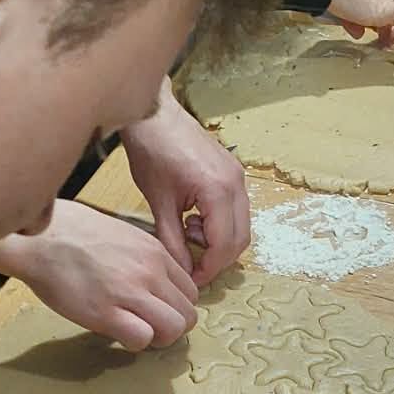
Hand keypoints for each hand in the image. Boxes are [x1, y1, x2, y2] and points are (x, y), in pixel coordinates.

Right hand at [0, 199, 197, 349]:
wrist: (37, 239)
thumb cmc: (70, 234)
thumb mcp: (121, 234)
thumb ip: (143, 258)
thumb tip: (152, 282)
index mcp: (154, 251)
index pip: (190, 291)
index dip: (175, 307)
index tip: (157, 311)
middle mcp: (149, 271)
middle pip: (188, 314)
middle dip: (172, 327)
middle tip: (149, 328)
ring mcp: (130, 291)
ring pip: (174, 328)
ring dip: (158, 338)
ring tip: (136, 333)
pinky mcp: (106, 312)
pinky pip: (142, 339)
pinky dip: (135, 343)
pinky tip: (117, 334)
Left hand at [122, 83, 248, 285]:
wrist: (154, 114)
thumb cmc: (152, 152)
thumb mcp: (159, 203)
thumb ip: (173, 241)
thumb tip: (184, 271)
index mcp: (218, 191)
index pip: (225, 245)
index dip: (209, 268)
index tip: (192, 279)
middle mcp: (236, 183)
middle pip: (240, 239)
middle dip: (217, 257)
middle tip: (192, 263)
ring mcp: (238, 175)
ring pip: (241, 225)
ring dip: (219, 239)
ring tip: (187, 232)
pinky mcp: (233, 171)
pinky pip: (236, 208)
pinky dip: (220, 222)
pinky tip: (194, 217)